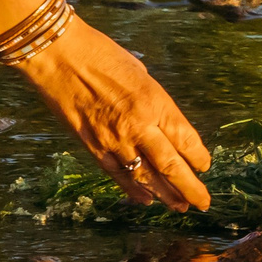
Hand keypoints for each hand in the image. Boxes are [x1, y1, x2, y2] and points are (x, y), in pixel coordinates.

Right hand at [17, 19, 213, 211]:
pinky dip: (132, 190)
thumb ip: (155, 103)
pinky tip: (146, 200)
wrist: (57, 55)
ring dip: (165, 195)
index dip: (199, 158)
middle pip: (171, 166)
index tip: (205, 166)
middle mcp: (138, 126)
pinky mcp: (91, 146)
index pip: (186, 141)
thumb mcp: (142, 75)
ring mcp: (113, 139)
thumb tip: (165, 125)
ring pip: (145, 177)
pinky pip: (116, 174)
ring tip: (180, 206)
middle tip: (203, 203)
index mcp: (156, 103)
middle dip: (190, 188)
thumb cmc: (102, 55)